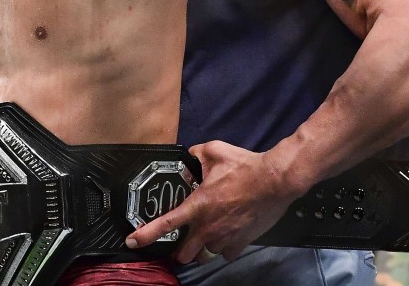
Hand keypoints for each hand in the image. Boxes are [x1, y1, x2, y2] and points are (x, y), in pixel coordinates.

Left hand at [125, 141, 300, 262]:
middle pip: (183, 254)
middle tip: (179, 241)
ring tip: (200, 240)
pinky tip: (223, 237)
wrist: (276, 181)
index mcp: (197, 206)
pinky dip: (222, 248)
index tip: (132, 242)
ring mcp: (225, 238)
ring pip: (204, 256)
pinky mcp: (241, 243)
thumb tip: (189, 156)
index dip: (145, 235)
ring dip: (200, 250)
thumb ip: (195, 154)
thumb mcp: (214, 151)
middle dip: (178, 250)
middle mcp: (208, 227)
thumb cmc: (246, 167)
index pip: (165, 225)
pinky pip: (225, 254)